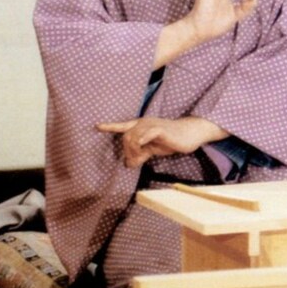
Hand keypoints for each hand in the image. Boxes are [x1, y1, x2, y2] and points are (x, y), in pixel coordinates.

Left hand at [96, 116, 228, 167]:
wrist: (189, 134)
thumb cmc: (171, 140)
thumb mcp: (153, 149)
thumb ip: (140, 154)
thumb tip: (128, 165)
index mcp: (141, 126)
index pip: (122, 126)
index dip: (110, 126)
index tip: (97, 126)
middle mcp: (144, 122)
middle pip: (125, 136)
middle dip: (127, 152)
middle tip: (134, 162)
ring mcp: (151, 125)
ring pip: (132, 137)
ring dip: (132, 152)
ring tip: (138, 160)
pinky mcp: (159, 129)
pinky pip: (144, 136)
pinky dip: (140, 144)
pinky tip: (141, 150)